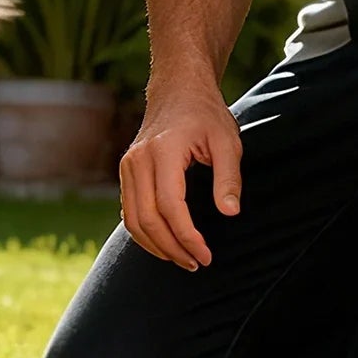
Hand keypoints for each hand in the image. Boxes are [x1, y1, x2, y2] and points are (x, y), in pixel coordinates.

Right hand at [118, 81, 242, 270]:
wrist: (177, 92)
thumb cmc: (206, 116)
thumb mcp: (228, 142)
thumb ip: (229, 178)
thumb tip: (230, 213)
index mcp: (163, 152)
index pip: (170, 206)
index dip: (187, 236)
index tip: (206, 255)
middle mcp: (137, 161)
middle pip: (146, 218)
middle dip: (171, 247)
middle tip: (196, 264)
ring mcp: (127, 166)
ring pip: (132, 219)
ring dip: (155, 245)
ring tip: (182, 259)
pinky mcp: (127, 172)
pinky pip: (128, 211)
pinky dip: (143, 233)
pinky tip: (165, 243)